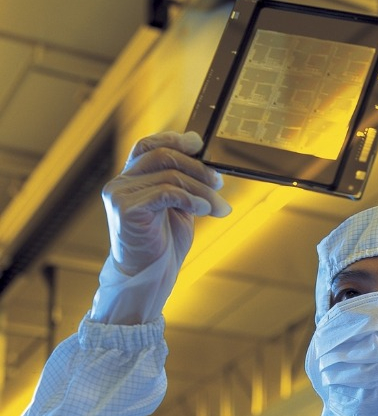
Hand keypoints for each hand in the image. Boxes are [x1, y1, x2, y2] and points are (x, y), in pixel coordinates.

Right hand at [102, 131, 230, 276]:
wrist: (149, 275)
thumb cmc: (164, 243)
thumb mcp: (179, 205)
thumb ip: (184, 181)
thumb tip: (205, 157)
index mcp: (132, 178)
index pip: (148, 145)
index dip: (174, 139)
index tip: (200, 146)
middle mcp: (121, 182)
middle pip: (163, 156)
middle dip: (198, 168)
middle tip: (219, 184)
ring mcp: (120, 194)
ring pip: (169, 175)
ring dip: (202, 189)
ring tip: (218, 207)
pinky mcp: (125, 209)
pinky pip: (166, 192)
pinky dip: (191, 199)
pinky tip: (204, 210)